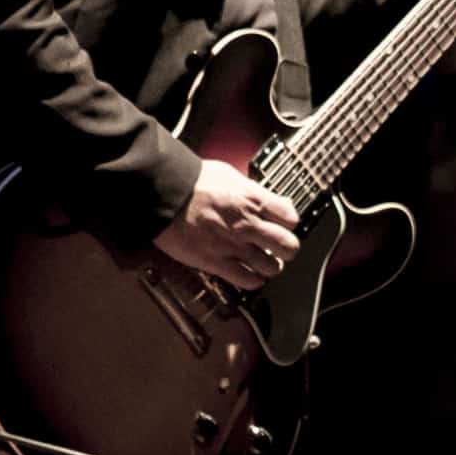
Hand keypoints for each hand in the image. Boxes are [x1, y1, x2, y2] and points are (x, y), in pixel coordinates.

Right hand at [154, 159, 301, 289]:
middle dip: (287, 248)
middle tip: (281, 248)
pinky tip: (250, 275)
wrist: (164, 194)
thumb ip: (252, 190)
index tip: (284, 225)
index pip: (291, 218)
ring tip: (265, 263)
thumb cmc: (192, 181)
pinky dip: (253, 280)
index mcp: (253, 200)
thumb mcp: (229, 174)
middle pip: (288, 246)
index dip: (289, 223)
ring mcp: (234, 246)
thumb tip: (268, 197)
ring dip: (271, 266)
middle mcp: (249, 224)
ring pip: (271, 267)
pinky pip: (248, 280)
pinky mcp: (217, 263)